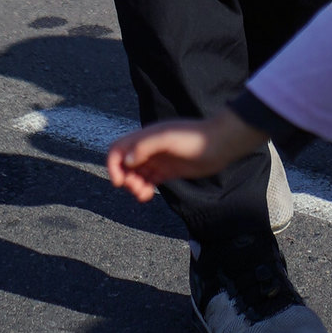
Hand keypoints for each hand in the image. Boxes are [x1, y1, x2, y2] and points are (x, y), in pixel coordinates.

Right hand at [107, 109, 266, 201]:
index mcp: (145, 137)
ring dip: (133, 186)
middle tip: (136, 188)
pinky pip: (148, 181)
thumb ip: (146, 146)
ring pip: (136, 175)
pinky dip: (143, 189)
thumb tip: (127, 160)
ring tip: (144, 194)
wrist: (218, 144)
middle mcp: (149, 148)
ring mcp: (158, 160)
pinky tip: (148, 195)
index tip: (120, 181)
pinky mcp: (168, 171)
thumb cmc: (193, 138)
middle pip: (124, 164)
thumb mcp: (167, 139)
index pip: (118, 149)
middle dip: (124, 179)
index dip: (113, 165)